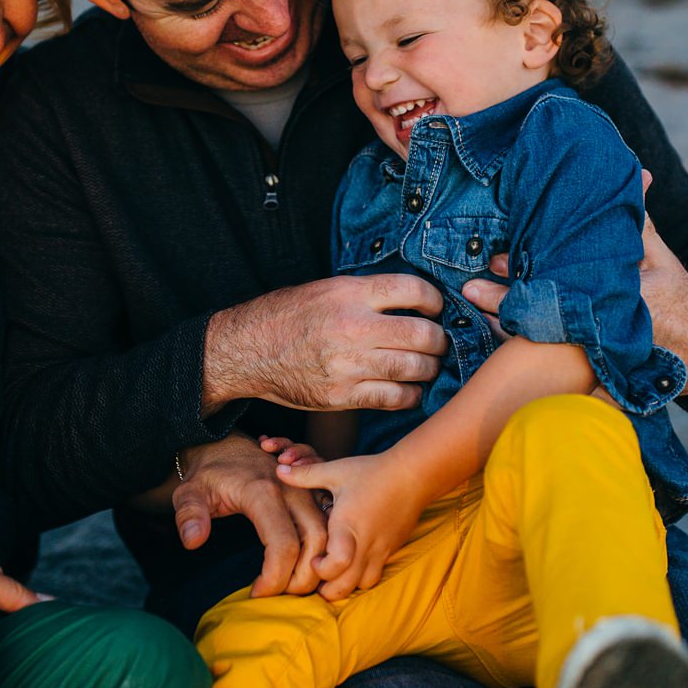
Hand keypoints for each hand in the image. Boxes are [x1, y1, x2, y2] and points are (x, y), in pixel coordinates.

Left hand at [172, 433, 328, 595]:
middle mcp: (292, 492)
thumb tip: (193, 541)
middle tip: (279, 594)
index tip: (256, 593)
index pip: (283, 545)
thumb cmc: (209, 474)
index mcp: (263, 492)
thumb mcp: (189, 491)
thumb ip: (189, 514)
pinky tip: (304, 567)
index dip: (275, 578)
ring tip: (290, 584)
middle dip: (304, 578)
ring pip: (329, 535)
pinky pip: (330, 526)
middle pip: (316, 542)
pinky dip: (324, 550)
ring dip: (317, 566)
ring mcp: (306, 492)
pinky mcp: (312, 496)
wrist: (227, 445)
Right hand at [206, 275, 445, 413]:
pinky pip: (395, 398)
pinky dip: (410, 395)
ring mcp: (348, 365)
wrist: (247, 350)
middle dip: (439, 340)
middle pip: (424, 335)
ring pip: (415, 369)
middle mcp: (352, 327)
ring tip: (425, 365)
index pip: (414, 290)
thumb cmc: (288, 316)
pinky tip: (408, 388)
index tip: (436, 308)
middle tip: (437, 341)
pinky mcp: (342, 396)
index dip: (436, 300)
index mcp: (349, 293)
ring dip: (429, 369)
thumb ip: (368, 294)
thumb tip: (415, 300)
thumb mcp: (326, 289)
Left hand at [275, 452, 428, 601]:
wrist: (413, 474)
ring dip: (344, 584)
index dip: (319, 569)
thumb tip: (277, 470)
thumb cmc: (372, 471)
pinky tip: (352, 563)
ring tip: (333, 570)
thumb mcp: (336, 470)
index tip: (313, 558)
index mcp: (347, 525)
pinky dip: (361, 577)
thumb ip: (306, 474)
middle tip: (316, 572)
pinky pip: (375, 575)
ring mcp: (381, 550)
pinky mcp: (392, 550)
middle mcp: (365, 543)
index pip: (335, 565)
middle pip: (344, 587)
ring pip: (361, 585)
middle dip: (325, 587)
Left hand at [461, 172, 687, 394]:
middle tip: (471, 288)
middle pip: (545, 315)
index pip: (566, 283)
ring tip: (474, 305)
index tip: (497, 259)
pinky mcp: (591, 369)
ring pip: (543, 342)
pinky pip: (548, 360)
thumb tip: (634, 174)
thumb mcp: (659, 256)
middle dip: (506, 301)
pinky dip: (522, 342)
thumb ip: (638, 220)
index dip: (528, 272)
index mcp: (624, 298)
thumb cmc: (678, 296)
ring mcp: (598, 355)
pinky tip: (495, 327)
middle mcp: (608, 331)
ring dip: (506, 324)